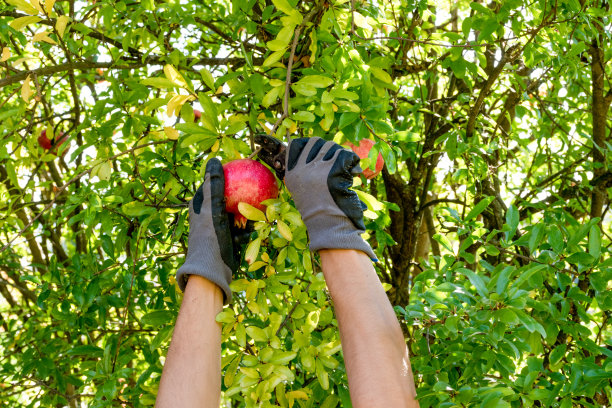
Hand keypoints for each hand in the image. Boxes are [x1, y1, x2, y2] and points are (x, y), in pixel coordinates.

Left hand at [176, 158, 247, 302]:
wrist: (212, 269)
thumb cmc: (210, 237)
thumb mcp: (212, 208)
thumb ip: (213, 184)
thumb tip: (215, 160)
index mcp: (200, 205)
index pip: (213, 183)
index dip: (227, 176)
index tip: (242, 170)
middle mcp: (208, 214)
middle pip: (228, 198)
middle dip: (241, 194)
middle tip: (256, 188)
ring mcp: (218, 227)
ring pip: (237, 214)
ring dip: (247, 213)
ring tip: (261, 208)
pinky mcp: (228, 239)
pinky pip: (241, 228)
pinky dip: (248, 228)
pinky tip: (259, 226)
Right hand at [284, 137, 375, 259]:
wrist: (330, 227)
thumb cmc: (320, 212)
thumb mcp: (303, 192)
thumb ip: (305, 172)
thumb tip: (318, 148)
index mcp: (292, 174)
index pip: (298, 144)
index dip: (313, 145)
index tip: (322, 153)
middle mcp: (302, 169)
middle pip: (317, 142)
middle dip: (329, 149)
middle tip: (337, 162)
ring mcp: (318, 168)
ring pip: (333, 147)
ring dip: (343, 156)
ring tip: (348, 170)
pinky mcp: (334, 169)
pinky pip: (347, 154)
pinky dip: (354, 162)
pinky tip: (355, 172)